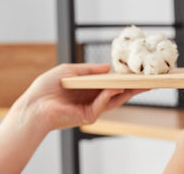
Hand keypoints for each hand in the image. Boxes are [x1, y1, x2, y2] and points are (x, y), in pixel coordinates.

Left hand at [13, 63, 146, 132]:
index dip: (124, 79)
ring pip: (115, 100)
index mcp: (89, 89)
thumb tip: (108, 67)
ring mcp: (91, 109)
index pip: (111, 84)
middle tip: (150, 80)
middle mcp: (92, 99)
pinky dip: (110, 95)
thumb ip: (89, 69)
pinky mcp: (88, 116)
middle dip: (134, 87)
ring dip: (128, 91)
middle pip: (118, 93)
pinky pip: (102, 104)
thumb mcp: (69, 71)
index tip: (138, 72)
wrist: (33, 105)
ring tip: (142, 83)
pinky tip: (116, 86)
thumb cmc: (46, 88)